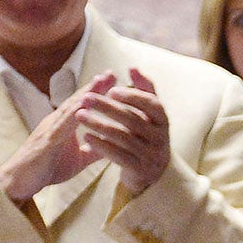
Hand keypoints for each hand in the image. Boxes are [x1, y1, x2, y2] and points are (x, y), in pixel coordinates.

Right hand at [0, 71, 113, 203]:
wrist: (20, 182)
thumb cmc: (48, 169)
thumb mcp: (79, 159)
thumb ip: (95, 151)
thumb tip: (114, 146)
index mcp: (65, 125)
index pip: (84, 105)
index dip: (98, 93)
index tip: (113, 80)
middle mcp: (57, 122)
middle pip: (78, 100)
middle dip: (95, 86)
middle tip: (111, 72)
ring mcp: (51, 128)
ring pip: (71, 107)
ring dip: (87, 93)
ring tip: (101, 80)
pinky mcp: (48, 140)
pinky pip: (63, 125)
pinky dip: (75, 114)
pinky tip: (86, 105)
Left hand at [77, 69, 171, 192]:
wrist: (154, 174)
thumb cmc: (147, 137)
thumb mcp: (150, 115)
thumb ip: (144, 91)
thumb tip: (132, 67)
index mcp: (163, 121)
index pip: (153, 105)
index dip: (133, 96)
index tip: (111, 89)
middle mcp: (160, 138)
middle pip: (134, 120)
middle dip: (108, 108)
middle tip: (86, 98)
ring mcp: (151, 155)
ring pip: (124, 138)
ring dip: (99, 125)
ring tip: (79, 116)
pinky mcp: (140, 170)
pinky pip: (119, 156)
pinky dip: (102, 146)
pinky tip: (87, 137)